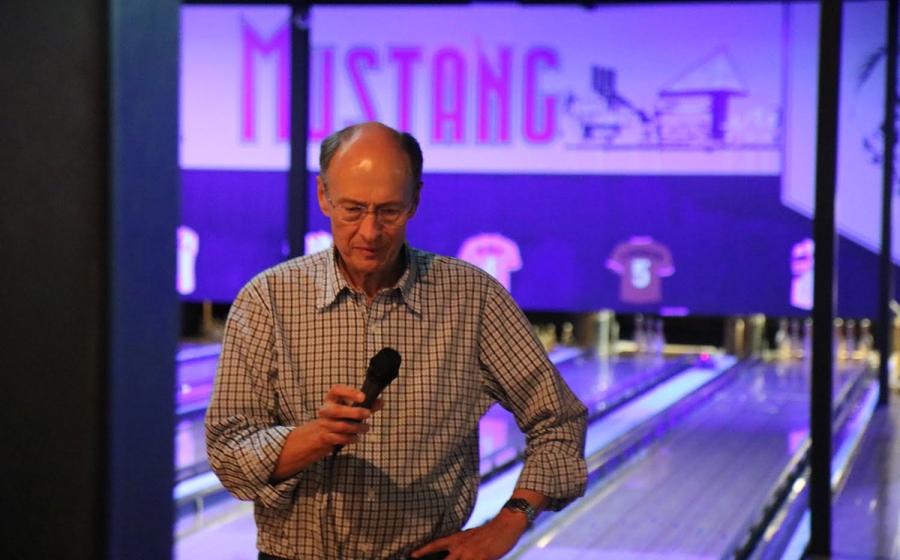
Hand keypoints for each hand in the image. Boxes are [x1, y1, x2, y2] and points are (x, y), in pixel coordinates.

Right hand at [269, 384, 383, 480]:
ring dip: (357, 428)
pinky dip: (351, 438)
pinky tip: (356, 437)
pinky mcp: (325, 437)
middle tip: (368, 414)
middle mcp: (326, 410)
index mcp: (331, 398)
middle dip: (354, 413)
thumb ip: (367, 405)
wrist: (319, 434)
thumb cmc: (339, 417)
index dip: (349, 392)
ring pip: (342, 426)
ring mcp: (324, 424)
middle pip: (336, 410)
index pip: (336, 389)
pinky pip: (340, 438)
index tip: (363, 397)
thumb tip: (382, 401)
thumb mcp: (350, 408)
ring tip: (366, 428)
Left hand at [411, 509, 528, 559]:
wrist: (506, 524)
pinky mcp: (482, 557)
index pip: (436, 544)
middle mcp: (461, 546)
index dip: (423, 550)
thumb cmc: (489, 533)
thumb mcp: (471, 536)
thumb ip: (461, 545)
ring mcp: (471, 552)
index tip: (412, 555)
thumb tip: (454, 552)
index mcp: (457, 539)